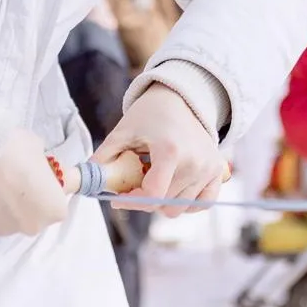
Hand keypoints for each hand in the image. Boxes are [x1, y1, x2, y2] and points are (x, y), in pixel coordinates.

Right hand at [0, 127, 69, 237]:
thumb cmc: (13, 149)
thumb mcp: (37, 148)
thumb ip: (41, 165)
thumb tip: (35, 167)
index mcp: (54, 208)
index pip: (61, 197)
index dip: (52, 182)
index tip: (42, 171)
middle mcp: (33, 226)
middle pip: (35, 212)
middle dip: (29, 197)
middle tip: (14, 176)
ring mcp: (4, 231)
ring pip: (9, 218)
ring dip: (5, 205)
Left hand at [95, 85, 226, 218]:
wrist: (181, 98)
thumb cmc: (150, 114)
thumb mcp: (123, 131)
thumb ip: (104, 157)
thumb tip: (88, 182)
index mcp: (171, 150)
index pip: (153, 194)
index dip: (132, 202)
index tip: (118, 199)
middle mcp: (195, 161)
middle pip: (165, 204)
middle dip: (144, 200)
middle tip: (134, 185)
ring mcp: (209, 167)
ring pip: (180, 208)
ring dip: (163, 201)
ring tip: (154, 178)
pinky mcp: (218, 171)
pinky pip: (203, 203)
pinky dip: (187, 204)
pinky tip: (173, 190)